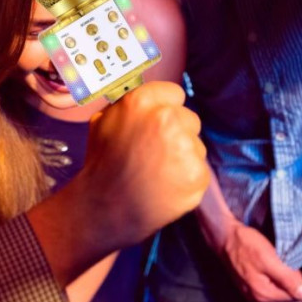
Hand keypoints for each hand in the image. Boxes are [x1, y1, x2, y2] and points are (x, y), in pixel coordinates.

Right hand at [84, 81, 209, 248]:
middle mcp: (167, 119)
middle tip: (154, 153)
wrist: (105, 208)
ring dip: (182, 157)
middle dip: (177, 133)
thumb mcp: (102, 121)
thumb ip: (128, 106)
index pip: (174, 93)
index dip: (165, 108)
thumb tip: (146, 100)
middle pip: (189, 119)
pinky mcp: (197, 175)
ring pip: (196, 146)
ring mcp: (185, 148)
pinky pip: (199, 170)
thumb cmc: (102, 164)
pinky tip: (166, 187)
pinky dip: (186, 179)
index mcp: (141, 101)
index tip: (156, 124)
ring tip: (158, 172)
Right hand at [211, 220, 301, 301]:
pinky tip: (265, 267)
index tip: (287, 263)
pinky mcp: (249, 290)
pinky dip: (272, 279)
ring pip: (280, 293)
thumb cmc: (244, 244)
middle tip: (279, 262)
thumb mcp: (268, 258)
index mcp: (263, 295)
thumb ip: (288, 278)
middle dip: (289, 281)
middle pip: (288, 298)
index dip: (296, 279)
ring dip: (281, 280)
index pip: (296, 297)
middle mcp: (257, 301)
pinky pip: (270, 289)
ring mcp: (252, 296)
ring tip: (271, 263)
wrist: (223, 236)